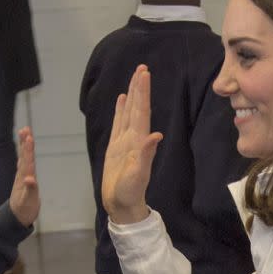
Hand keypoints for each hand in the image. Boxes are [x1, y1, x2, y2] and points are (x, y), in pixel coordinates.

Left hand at [8, 128, 39, 226]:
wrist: (17, 217)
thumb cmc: (24, 210)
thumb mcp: (28, 202)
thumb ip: (30, 190)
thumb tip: (30, 179)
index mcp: (24, 179)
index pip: (27, 161)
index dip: (28, 149)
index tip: (29, 137)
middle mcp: (23, 175)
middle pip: (24, 156)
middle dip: (25, 143)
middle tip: (25, 129)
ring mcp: (23, 176)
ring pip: (24, 158)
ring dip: (24, 145)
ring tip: (25, 132)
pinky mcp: (25, 179)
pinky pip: (26, 162)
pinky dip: (26, 154)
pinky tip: (26, 146)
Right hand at [101, 65, 161, 223]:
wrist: (121, 205)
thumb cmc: (130, 193)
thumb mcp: (138, 175)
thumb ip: (146, 155)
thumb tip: (156, 135)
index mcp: (138, 142)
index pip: (141, 112)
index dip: (142, 93)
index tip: (144, 74)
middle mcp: (133, 138)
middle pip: (136, 108)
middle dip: (139, 88)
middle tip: (142, 68)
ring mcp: (124, 142)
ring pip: (128, 112)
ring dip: (131, 95)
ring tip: (134, 77)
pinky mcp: (115, 147)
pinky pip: (118, 124)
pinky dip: (120, 110)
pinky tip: (121, 100)